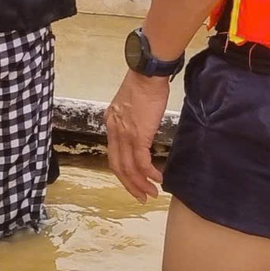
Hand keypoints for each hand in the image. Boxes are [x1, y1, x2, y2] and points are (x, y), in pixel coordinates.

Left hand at [105, 70, 172, 201]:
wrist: (147, 75)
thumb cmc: (144, 85)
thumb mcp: (131, 104)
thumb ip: (131, 119)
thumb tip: (142, 130)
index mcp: (111, 122)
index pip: (113, 153)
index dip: (123, 171)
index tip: (133, 181)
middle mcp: (114, 130)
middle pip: (117, 166)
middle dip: (130, 184)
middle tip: (141, 196)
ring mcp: (125, 134)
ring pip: (128, 168)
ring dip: (140, 183)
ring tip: (151, 193)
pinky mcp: (138, 135)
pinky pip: (141, 162)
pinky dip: (149, 174)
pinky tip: (158, 179)